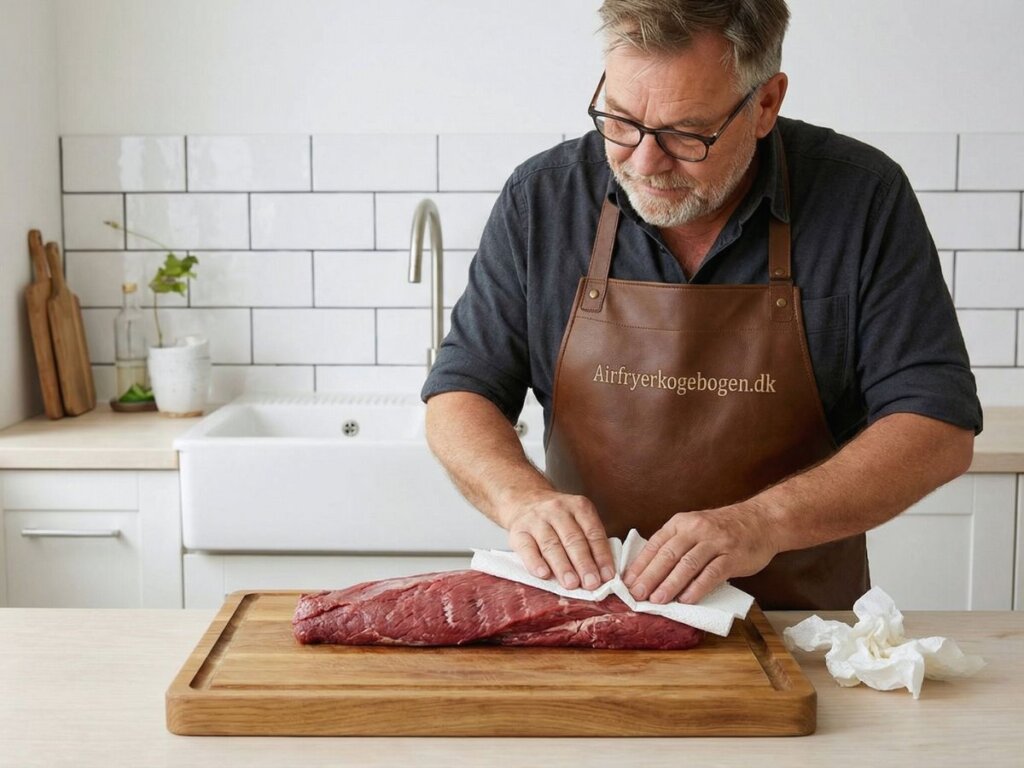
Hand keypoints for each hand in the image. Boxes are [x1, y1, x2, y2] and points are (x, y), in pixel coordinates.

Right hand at [505, 490, 616, 590]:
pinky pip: (527, 548)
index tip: (608, 576)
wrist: (525, 501)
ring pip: (551, 545)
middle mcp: (557, 510)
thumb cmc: (558, 519)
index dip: (601, 555)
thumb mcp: (578, 519)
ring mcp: (536, 520)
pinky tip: (544, 575)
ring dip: (563, 567)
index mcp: (579, 507)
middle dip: (584, 563)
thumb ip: (590, 541)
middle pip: (573, 539)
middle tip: (591, 583)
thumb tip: (603, 574)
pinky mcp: (518, 532)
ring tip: (571, 584)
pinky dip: (535, 562)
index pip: (593, 532)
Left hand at [622, 502, 778, 604]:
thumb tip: (648, 571)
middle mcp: (695, 529)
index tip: (626, 583)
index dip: (639, 565)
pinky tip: (686, 600)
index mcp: (681, 523)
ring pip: (687, 565)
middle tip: (636, 595)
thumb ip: (675, 545)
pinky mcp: (732, 556)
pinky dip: (697, 588)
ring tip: (657, 600)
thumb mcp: (694, 528)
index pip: (655, 545)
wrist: (761, 521)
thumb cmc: (723, 529)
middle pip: (667, 555)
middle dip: (649, 577)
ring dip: (670, 584)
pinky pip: (711, 573)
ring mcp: (715, 542)